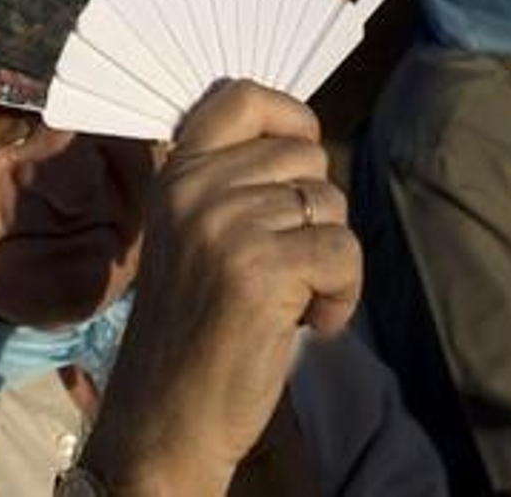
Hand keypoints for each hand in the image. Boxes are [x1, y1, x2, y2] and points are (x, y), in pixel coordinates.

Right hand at [80, 81, 361, 495]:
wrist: (168, 415)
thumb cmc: (195, 331)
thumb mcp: (194, 236)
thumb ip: (232, 185)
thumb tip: (308, 143)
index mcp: (176, 174)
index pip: (241, 96)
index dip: (290, 117)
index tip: (302, 160)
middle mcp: (196, 189)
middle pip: (306, 158)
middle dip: (317, 213)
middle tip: (290, 264)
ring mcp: (225, 225)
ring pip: (331, 206)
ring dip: (332, 261)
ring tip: (294, 300)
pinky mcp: (260, 269)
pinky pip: (343, 253)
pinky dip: (343, 295)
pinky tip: (311, 324)